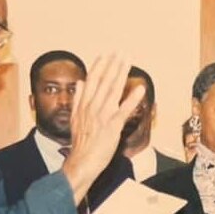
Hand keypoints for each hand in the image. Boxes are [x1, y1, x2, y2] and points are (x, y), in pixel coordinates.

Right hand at [62, 54, 144, 205]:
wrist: (81, 162)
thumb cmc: (81, 143)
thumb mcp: (74, 119)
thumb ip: (77, 99)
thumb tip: (79, 82)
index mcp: (83, 105)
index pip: (91, 81)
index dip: (99, 66)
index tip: (105, 54)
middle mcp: (92, 107)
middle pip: (103, 81)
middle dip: (112, 64)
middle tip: (120, 51)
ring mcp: (102, 115)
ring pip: (112, 90)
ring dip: (121, 73)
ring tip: (128, 60)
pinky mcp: (112, 126)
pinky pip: (124, 110)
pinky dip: (132, 98)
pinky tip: (140, 88)